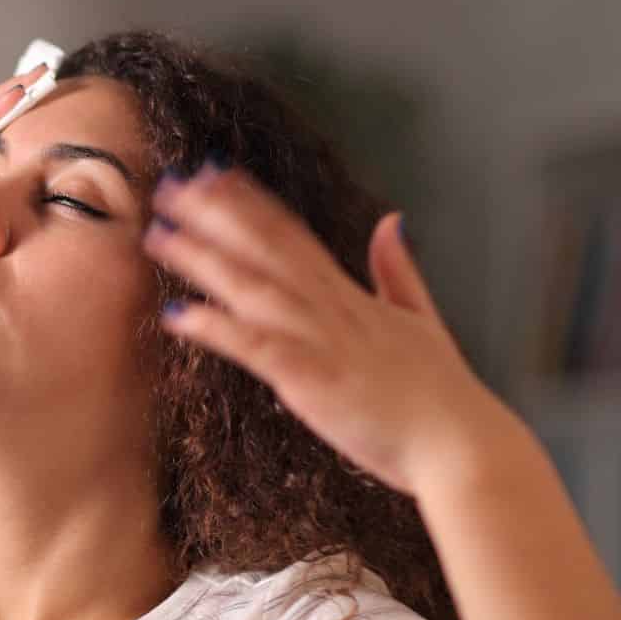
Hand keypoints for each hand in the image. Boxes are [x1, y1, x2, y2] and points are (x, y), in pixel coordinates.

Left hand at [143, 162, 529, 495]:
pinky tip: (178, 315)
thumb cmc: (440, 395)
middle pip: (265, 248)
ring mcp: (322, 341)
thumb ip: (398, 270)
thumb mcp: (423, 319)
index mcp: (352, 296)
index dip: (251, 203)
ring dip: (204, 259)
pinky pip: (257, 347)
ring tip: (159, 234)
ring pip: (253, 287)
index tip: (214, 174)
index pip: (293, 235)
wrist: (461, 445)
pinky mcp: (312, 380)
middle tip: (171, 185)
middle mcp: (332, 308)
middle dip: (216, 215)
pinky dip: (219, 329)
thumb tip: (390, 221)